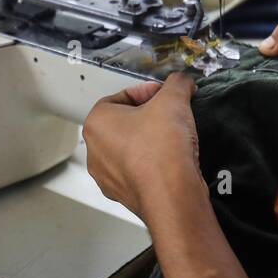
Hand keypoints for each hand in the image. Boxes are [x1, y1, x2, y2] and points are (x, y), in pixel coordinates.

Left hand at [82, 72, 200, 220]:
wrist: (173, 196)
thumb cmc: (163, 149)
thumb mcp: (174, 99)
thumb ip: (177, 83)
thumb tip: (182, 81)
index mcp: (97, 123)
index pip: (120, 97)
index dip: (146, 92)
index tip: (164, 95)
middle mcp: (95, 151)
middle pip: (124, 123)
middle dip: (148, 117)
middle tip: (170, 114)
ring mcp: (108, 177)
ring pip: (130, 149)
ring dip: (150, 141)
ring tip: (173, 138)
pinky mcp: (124, 195)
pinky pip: (138, 172)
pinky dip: (153, 164)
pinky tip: (172, 161)